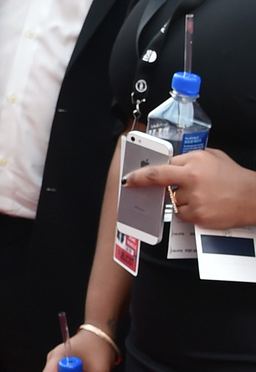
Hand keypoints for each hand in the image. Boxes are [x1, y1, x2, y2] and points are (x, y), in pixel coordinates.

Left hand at [126, 147, 255, 230]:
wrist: (252, 197)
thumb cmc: (234, 177)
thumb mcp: (214, 157)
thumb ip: (191, 159)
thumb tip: (172, 163)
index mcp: (196, 159)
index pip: (165, 164)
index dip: (150, 170)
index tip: (135, 173)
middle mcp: (192, 176)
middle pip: (158, 178)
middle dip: (140, 180)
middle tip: (129, 183)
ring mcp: (193, 196)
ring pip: (172, 200)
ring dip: (180, 200)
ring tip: (202, 196)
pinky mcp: (196, 214)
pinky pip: (180, 214)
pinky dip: (187, 212)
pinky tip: (203, 206)